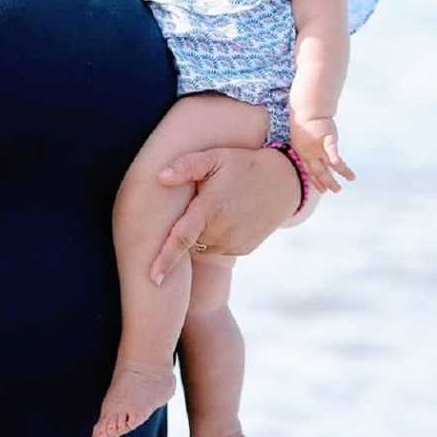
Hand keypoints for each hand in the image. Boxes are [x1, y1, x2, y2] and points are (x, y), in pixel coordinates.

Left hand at [149, 144, 302, 282]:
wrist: (283, 181)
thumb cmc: (242, 165)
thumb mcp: (215, 157)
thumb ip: (186, 166)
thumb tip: (160, 177)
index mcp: (210, 210)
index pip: (181, 239)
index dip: (165, 259)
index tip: (153, 279)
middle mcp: (222, 232)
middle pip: (188, 241)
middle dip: (183, 231)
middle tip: (194, 205)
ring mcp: (234, 243)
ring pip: (202, 247)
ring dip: (199, 234)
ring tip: (211, 209)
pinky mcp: (243, 249)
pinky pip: (218, 249)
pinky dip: (214, 238)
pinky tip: (224, 217)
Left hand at [289, 115, 354, 194]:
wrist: (307, 110)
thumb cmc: (303, 123)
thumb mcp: (301, 138)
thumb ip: (306, 149)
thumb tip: (309, 155)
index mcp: (304, 154)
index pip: (310, 171)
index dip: (316, 182)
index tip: (323, 191)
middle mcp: (311, 153)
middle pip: (320, 171)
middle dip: (328, 182)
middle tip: (336, 190)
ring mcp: (318, 146)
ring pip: (329, 163)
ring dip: (340, 172)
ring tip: (351, 178)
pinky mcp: (327, 138)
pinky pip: (332, 150)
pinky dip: (335, 158)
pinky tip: (338, 165)